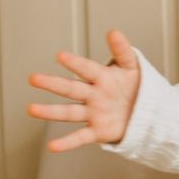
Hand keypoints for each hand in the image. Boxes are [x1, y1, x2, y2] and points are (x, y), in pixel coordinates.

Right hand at [27, 28, 141, 150]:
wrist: (147, 111)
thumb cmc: (136, 86)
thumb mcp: (133, 67)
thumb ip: (123, 50)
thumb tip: (113, 31)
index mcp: (102, 77)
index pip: (87, 69)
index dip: (75, 63)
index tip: (60, 56)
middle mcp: (93, 95)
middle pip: (70, 89)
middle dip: (52, 84)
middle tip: (33, 78)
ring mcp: (93, 113)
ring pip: (69, 112)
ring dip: (50, 111)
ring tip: (31, 109)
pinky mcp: (98, 131)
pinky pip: (80, 138)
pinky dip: (67, 143)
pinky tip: (52, 146)